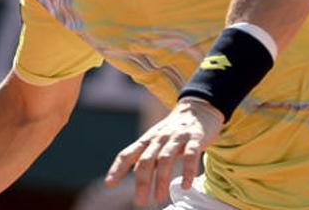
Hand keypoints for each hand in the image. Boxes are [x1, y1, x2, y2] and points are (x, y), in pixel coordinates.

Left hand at [103, 98, 224, 205]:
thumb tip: (134, 179)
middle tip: (140, 202)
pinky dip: (188, 171)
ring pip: (165, 158)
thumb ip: (146, 157)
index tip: (109, 183)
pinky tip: (186, 186)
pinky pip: (191, 155)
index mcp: (146, 140)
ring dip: (161, 179)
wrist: (198, 108)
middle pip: (146, 160)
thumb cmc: (173, 130)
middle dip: (142, 181)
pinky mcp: (195, 138)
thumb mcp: (155, 141)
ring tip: (159, 198)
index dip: (117, 168)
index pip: (127, 154)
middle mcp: (159, 138)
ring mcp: (177, 137)